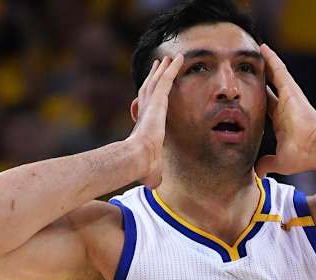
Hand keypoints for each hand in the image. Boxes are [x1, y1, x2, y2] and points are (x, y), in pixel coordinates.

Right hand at [131, 54, 183, 187]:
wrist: (137, 158)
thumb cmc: (141, 167)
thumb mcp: (149, 171)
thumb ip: (151, 174)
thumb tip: (152, 186)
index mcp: (145, 126)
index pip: (148, 107)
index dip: (149, 96)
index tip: (151, 89)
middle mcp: (146, 111)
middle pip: (150, 88)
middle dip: (155, 76)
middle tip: (159, 64)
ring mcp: (151, 105)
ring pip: (158, 81)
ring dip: (164, 68)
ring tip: (170, 58)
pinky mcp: (157, 101)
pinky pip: (167, 80)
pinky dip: (172, 68)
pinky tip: (179, 58)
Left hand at [255, 44, 315, 177]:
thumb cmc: (303, 156)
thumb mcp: (280, 161)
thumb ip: (268, 163)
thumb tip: (257, 173)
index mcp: (280, 121)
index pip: (265, 105)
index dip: (255, 98)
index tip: (246, 92)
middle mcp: (284, 106)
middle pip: (268, 87)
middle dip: (259, 78)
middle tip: (247, 67)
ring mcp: (288, 96)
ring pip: (272, 75)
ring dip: (264, 64)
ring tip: (253, 51)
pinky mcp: (291, 90)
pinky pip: (278, 70)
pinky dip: (271, 58)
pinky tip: (262, 47)